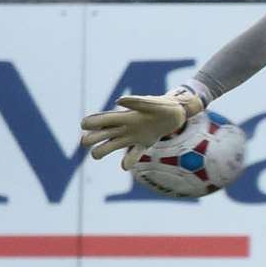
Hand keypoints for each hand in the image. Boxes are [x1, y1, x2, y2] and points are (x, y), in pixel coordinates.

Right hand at [79, 88, 205, 169]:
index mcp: (121, 117)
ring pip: (106, 148)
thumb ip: (136, 102)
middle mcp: (122, 128)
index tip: (90, 125)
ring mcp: (130, 137)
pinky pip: (131, 157)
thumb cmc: (162, 105)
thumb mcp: (151, 103)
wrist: (177, 113)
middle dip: (89, 140)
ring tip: (102, 152)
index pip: (95, 121)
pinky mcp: (142, 145)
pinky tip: (126, 165)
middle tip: (96, 140)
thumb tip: (118, 101)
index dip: (88, 124)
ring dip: (100, 152)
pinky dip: (127, 162)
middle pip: (94, 136)